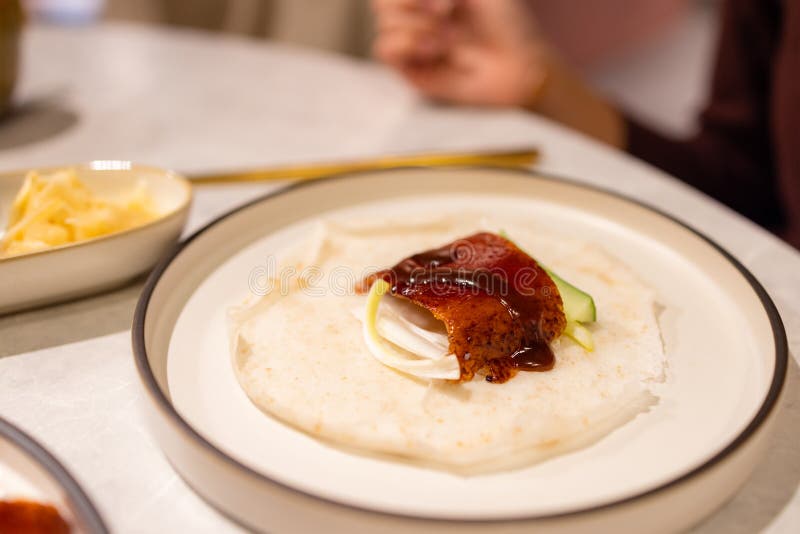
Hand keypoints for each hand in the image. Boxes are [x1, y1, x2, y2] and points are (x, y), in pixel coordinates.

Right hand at [372, 0, 548, 106]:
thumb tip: (429, 5)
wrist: (517, 64)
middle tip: (444, 12)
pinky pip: (384, 48)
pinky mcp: (409, 68)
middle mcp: (416, 15)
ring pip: (385, 23)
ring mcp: (411, 42)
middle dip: (411, 2)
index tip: (443, 1)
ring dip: (419, 26)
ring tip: (450, 38)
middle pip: (382, 2)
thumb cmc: (505, 25)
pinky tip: (436, 50)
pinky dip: (408, 43)